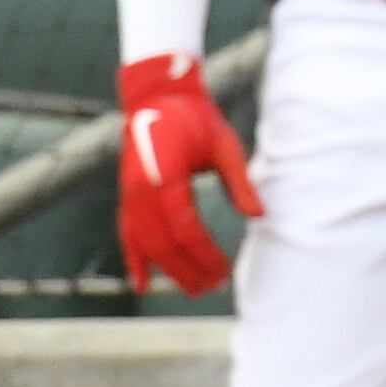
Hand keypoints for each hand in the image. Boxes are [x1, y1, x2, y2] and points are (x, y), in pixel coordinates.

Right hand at [117, 54, 257, 294]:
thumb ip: (240, 182)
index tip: (224, 270)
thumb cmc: (196, 119)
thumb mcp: (225, 145)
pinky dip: (134, 259)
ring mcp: (129, 193)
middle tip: (212, 288)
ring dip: (166, 269)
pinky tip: (142, 284)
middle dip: (187, 269)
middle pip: (163, 243)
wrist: (157, 97)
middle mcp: (141, 190)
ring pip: (145, 243)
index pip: (186, 230)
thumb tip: (259, 216)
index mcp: (165, 177)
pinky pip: (128, 233)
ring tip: (192, 289)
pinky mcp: (126, 195)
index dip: (205, 254)